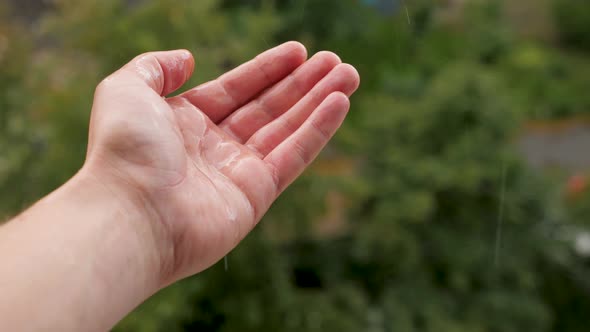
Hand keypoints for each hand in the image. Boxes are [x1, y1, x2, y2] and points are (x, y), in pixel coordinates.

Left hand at [83, 42, 359, 284]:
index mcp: (186, 122)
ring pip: (287, 129)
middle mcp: (214, 147)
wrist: (131, 214)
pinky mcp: (257, 195)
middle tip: (336, 62)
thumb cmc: (123, 151)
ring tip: (348, 75)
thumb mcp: (125, 89)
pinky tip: (339, 103)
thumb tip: (189, 58)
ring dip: (319, 101)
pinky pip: (294, 155)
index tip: (299, 50)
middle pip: (269, 107)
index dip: (268, 69)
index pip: (236, 88)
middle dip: (303, 83)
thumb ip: (155, 67)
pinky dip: (318, 130)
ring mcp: (237, 172)